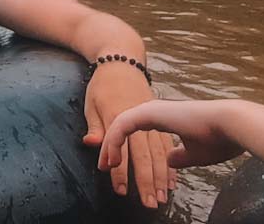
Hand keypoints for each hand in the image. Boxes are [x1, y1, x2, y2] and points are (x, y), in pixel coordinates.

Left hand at [82, 64, 174, 207]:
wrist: (123, 59)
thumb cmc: (103, 83)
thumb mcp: (92, 102)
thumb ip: (96, 126)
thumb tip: (92, 144)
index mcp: (120, 113)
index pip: (121, 149)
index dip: (120, 171)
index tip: (121, 191)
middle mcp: (140, 116)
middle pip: (144, 155)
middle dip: (146, 181)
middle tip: (148, 204)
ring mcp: (154, 116)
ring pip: (160, 151)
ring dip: (161, 177)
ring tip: (162, 198)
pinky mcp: (163, 116)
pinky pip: (169, 144)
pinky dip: (170, 163)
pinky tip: (171, 180)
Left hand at [101, 99, 245, 170]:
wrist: (231, 124)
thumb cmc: (217, 138)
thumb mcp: (194, 152)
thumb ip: (178, 156)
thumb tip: (169, 161)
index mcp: (162, 118)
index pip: (135, 135)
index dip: (124, 153)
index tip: (119, 173)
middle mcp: (153, 111)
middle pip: (125, 134)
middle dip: (117, 158)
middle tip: (112, 180)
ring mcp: (150, 110)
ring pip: (120, 130)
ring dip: (114, 154)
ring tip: (111, 176)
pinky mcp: (149, 112)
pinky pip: (121, 126)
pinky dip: (113, 143)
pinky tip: (112, 161)